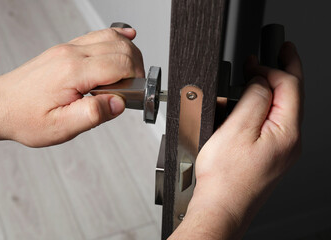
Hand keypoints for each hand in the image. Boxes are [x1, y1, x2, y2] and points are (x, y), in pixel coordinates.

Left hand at [0, 27, 143, 146]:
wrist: (1, 105)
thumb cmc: (26, 117)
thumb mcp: (60, 127)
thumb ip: (93, 115)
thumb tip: (119, 104)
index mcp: (73, 72)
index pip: (120, 64)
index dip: (135, 79)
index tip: (132, 95)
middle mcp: (71, 54)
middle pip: (120, 47)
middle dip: (136, 66)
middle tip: (133, 88)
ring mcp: (68, 48)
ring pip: (112, 37)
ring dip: (128, 53)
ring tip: (129, 74)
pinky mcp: (66, 49)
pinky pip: (97, 35)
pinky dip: (116, 38)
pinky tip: (124, 41)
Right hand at [169, 42, 302, 238]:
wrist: (221, 208)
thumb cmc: (225, 178)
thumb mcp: (237, 128)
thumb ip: (254, 98)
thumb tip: (261, 80)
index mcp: (288, 133)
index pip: (290, 86)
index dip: (274, 67)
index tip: (256, 60)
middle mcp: (290, 142)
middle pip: (293, 96)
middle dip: (285, 70)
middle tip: (282, 51)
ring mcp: (282, 150)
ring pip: (283, 110)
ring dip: (272, 89)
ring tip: (262, 76)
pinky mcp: (270, 156)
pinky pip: (273, 124)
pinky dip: (265, 108)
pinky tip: (252, 105)